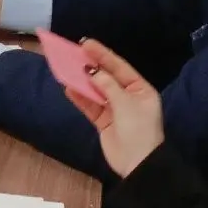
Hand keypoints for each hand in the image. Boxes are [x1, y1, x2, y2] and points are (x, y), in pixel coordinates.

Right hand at [63, 39, 164, 176]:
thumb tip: (90, 71)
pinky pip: (90, 105)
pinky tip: (68, 88)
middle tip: (74, 51)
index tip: (85, 43)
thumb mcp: (126, 103)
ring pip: (96, 90)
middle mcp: (128, 97)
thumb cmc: (138, 129)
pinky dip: (80, 97)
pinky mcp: (104, 121)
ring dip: (82, 81)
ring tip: (67, 67)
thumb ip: (107, 85)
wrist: (138, 164)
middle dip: (91, 66)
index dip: (102, 54)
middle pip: (106, 77)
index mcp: (140, 89)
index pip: (119, 67)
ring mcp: (115, 109)